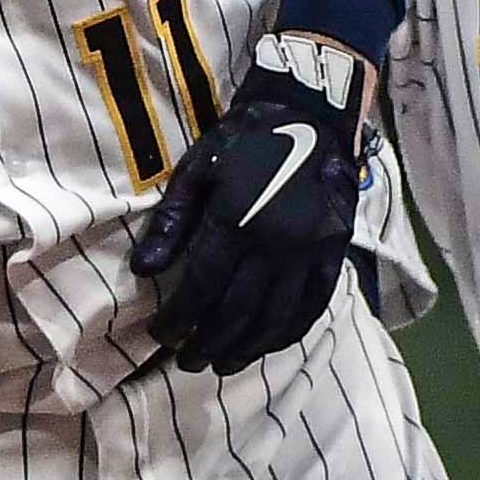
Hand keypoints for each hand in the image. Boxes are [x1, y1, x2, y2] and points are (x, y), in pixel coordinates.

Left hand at [130, 37, 374, 372]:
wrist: (311, 115)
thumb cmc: (245, 140)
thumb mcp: (197, 170)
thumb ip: (171, 222)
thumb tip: (144, 271)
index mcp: (236, 220)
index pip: (202, 288)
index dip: (179, 320)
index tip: (161, 335)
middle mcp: (276, 243)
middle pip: (237, 312)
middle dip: (206, 343)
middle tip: (185, 360)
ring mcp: (309, 252)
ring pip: (275, 319)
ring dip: (245, 349)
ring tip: (220, 363)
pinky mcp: (334, 254)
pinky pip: (311, 307)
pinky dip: (286, 334)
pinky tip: (265, 345)